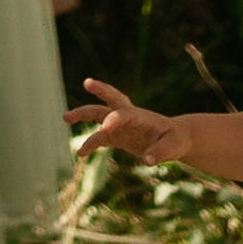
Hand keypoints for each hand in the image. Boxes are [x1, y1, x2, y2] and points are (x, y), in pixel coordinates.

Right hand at [66, 78, 193, 164]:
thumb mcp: (176, 145)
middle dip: (98, 92)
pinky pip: (100, 138)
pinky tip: (80, 154)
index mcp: (140, 116)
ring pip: (97, 116)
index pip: (123, 114)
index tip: (104, 130)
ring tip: (65, 118)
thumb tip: (147, 160)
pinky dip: (90, 144)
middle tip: (87, 83)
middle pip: (108, 102)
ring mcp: (120, 125)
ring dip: (82, 114)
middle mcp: (126, 116)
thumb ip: (161, 152)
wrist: (175, 139)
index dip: (113, 121)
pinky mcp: (118, 136)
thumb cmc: (177, 139)